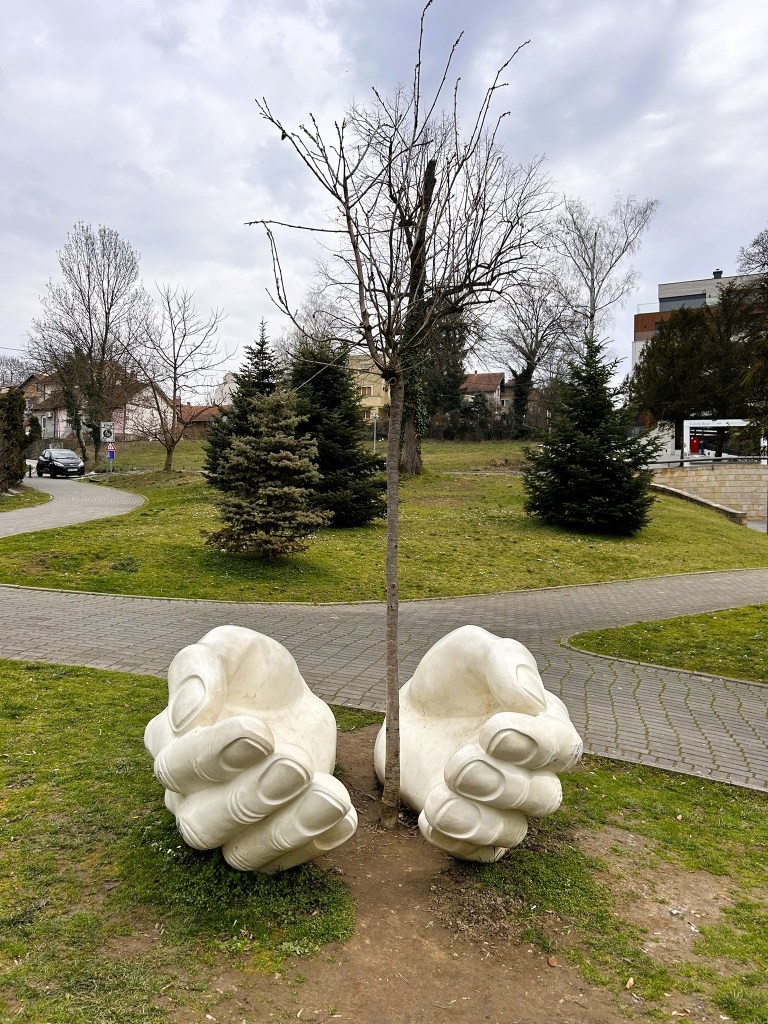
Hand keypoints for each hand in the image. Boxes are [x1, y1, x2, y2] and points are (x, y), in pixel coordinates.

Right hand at [145, 626, 356, 871]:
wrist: (288, 696)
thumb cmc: (250, 671)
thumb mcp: (230, 648)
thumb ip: (200, 668)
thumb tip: (187, 714)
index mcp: (172, 747)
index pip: (177, 768)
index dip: (216, 755)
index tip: (260, 731)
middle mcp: (191, 796)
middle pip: (202, 824)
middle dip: (252, 798)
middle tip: (296, 764)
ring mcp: (232, 824)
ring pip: (243, 853)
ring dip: (288, 829)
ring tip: (329, 795)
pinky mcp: (273, 836)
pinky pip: (288, 860)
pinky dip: (317, 842)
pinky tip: (345, 812)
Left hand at [374, 625, 581, 861]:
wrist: (409, 707)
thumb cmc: (453, 677)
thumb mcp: (472, 649)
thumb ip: (505, 661)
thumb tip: (533, 699)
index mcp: (545, 726)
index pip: (564, 748)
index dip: (535, 744)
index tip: (491, 729)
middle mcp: (532, 772)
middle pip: (543, 797)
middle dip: (503, 784)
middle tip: (461, 763)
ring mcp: (501, 805)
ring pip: (513, 832)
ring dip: (480, 820)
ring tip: (443, 794)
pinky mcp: (469, 826)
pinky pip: (477, 854)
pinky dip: (456, 841)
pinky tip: (430, 815)